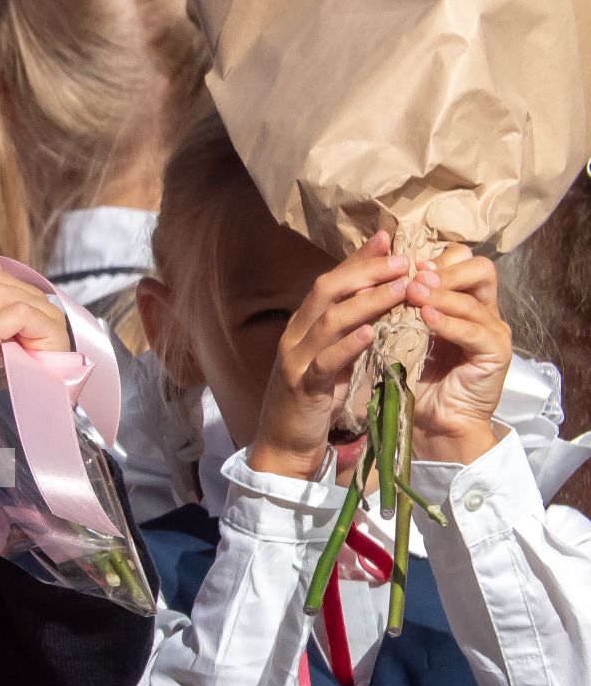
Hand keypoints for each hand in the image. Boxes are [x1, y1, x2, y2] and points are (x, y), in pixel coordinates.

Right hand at [247, 231, 411, 479]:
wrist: (282, 445)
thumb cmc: (311, 402)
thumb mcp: (329, 360)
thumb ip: (346, 332)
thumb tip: (376, 303)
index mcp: (301, 327)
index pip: (329, 282)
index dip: (358, 260)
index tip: (388, 239)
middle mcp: (294, 337)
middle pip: (327, 292)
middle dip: (366, 272)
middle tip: (403, 261)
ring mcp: (295, 361)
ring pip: (329, 320)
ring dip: (367, 301)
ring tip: (401, 288)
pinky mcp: (302, 388)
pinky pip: (325, 361)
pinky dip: (348, 345)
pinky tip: (372, 332)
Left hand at [407, 246, 509, 464]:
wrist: (431, 423)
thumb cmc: (411, 377)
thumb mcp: (399, 335)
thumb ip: (395, 307)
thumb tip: (368, 278)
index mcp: (462, 302)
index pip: (459, 262)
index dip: (432, 259)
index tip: (400, 264)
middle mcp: (483, 311)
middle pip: (479, 268)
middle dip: (444, 268)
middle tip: (413, 274)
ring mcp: (494, 331)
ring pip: (475, 297)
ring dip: (441, 293)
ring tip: (413, 291)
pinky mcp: (497, 353)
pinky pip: (475, 331)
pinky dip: (449, 322)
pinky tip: (426, 318)